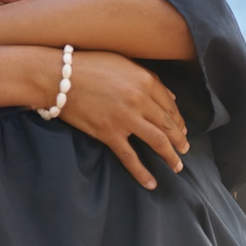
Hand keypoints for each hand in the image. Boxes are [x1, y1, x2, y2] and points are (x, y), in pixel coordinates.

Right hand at [57, 50, 189, 189]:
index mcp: (145, 81)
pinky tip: (151, 183)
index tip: (182, 129)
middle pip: (168, 124)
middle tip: (186, 149)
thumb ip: (148, 77)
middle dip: (180, 139)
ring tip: (178, 166)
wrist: (59, 77)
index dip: (178, 119)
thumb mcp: (123, 62)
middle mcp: (140, 100)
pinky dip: (142, 173)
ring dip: (171, 156)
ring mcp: (126, 119)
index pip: (170, 105)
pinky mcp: (109, 134)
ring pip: (158, 142)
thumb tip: (170, 95)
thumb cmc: (90, 65)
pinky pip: (131, 158)